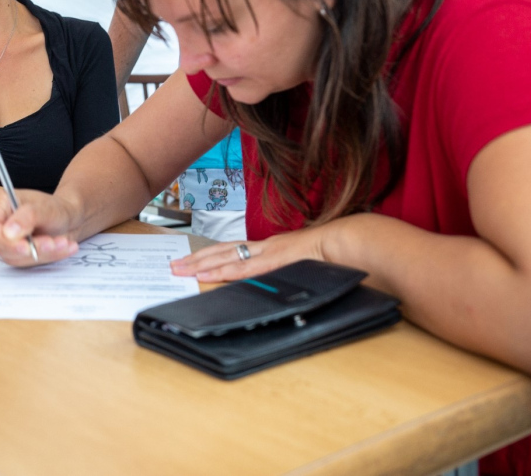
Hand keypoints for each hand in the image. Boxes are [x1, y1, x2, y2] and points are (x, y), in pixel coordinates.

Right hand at [0, 188, 79, 266]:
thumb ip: (27, 216)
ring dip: (41, 253)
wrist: (67, 219)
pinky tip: (61, 247)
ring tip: (62, 243)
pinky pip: (24, 263)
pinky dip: (45, 257)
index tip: (25, 247)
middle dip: (29, 249)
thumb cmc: (54, 208)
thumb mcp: (46, 208)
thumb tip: (8, 232)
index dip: (5, 241)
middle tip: (52, 243)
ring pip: (14, 257)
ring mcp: (2, 240)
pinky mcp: (12, 253)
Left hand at [171, 221, 337, 281]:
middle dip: (197, 258)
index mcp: (276, 249)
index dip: (215, 256)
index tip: (195, 262)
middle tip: (174, 265)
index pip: (238, 251)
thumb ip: (297, 276)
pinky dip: (224, 271)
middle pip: (224, 250)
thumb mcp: (312, 268)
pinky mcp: (277, 260)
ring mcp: (271, 252)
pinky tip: (208, 274)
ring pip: (228, 257)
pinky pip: (244, 267)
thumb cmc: (341, 255)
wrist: (356, 241)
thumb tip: (288, 289)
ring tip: (180, 270)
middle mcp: (268, 247)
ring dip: (202, 264)